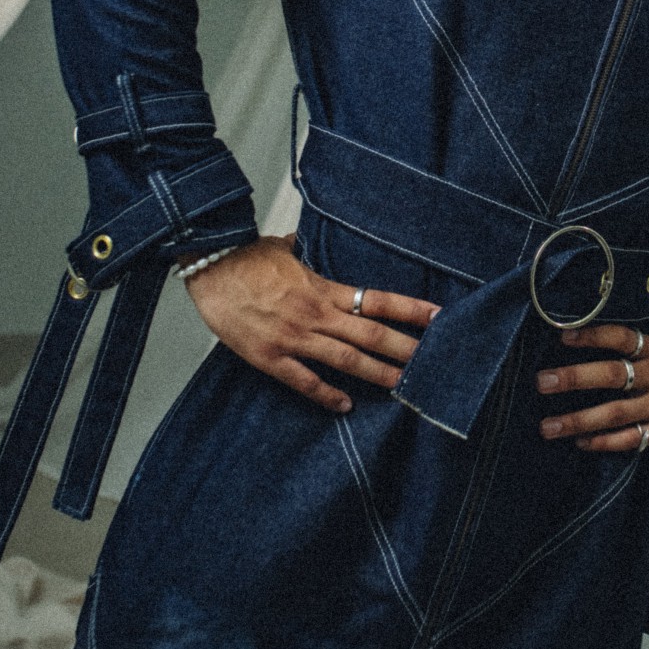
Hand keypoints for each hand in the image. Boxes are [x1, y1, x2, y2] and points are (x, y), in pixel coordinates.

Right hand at [183, 234, 439, 413]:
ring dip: (378, 374)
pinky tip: (346, 406)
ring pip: (347, 360)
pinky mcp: (270, 357)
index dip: (411, 310)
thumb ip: (300, 254)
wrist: (210, 265)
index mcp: (323, 288)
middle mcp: (316, 314)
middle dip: (406, 349)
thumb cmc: (244, 257)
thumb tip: (299, 242)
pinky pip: (304, 381)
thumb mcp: (282, 249)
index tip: (439, 318)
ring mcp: (294, 337)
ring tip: (405, 387)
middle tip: (437, 364)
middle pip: (372, 334)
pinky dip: (326, 395)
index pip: (378, 300)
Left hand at [536, 319, 648, 452]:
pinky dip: (602, 442)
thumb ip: (642, 330)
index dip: (592, 335)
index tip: (563, 336)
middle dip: (575, 378)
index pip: (621, 337)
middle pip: (612, 375)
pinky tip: (580, 442)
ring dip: (578, 420)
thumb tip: (606, 313)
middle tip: (543, 382)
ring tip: (548, 426)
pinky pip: (628, 440)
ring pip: (614, 414)